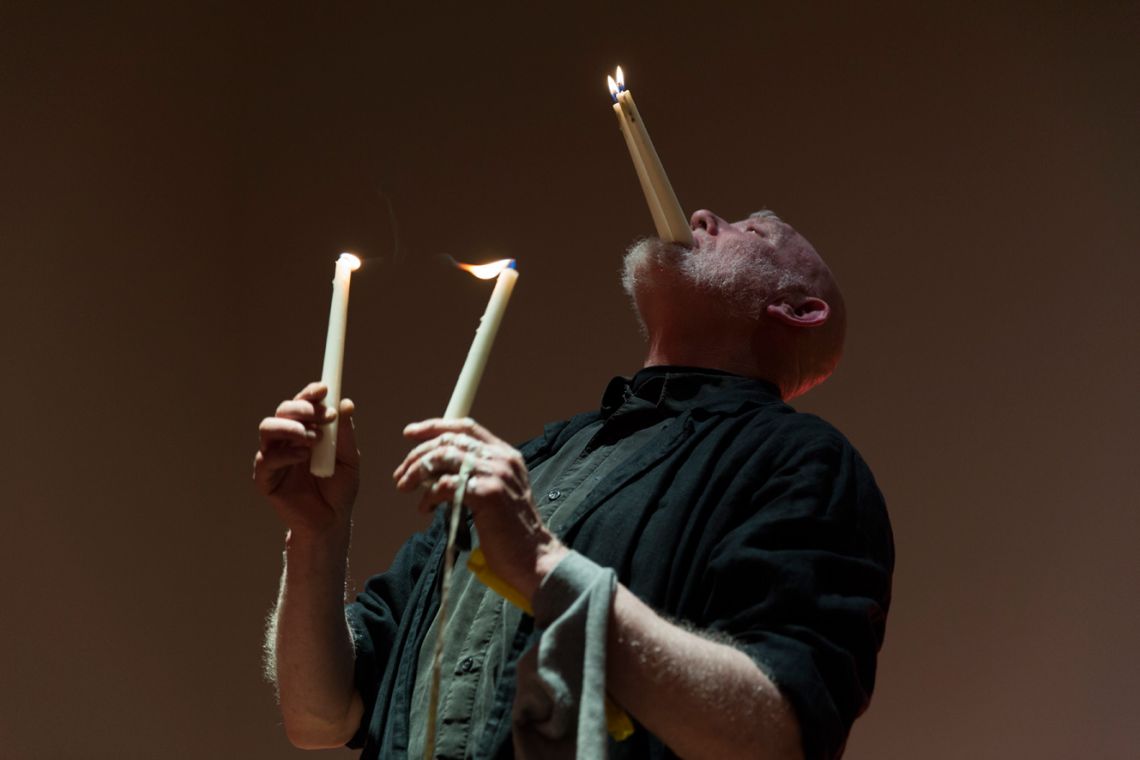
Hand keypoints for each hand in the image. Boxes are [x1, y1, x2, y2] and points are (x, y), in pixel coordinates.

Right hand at [254, 382, 359, 538]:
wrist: (332, 521)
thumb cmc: (340, 489)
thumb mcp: (350, 458)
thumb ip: (344, 433)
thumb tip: (346, 403)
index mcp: (306, 431)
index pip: (302, 404)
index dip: (310, 393)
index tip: (326, 389)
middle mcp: (286, 440)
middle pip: (283, 410)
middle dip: (303, 408)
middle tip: (325, 416)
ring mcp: (273, 458)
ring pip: (268, 428)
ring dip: (291, 426)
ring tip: (313, 437)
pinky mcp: (265, 479)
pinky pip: (266, 460)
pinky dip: (286, 454)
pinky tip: (304, 456)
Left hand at [392, 418, 566, 599]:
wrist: (532, 557)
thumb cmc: (509, 531)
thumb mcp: (496, 492)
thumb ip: (474, 474)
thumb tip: (433, 470)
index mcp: (506, 454)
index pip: (466, 428)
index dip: (434, 427)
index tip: (409, 433)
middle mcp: (502, 459)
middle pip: (450, 441)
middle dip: (418, 455)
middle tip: (401, 475)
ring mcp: (496, 474)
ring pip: (444, 458)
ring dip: (417, 473)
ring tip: (405, 488)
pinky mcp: (487, 493)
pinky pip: (445, 485)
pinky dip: (429, 496)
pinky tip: (425, 509)